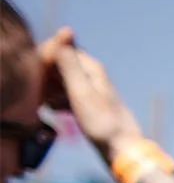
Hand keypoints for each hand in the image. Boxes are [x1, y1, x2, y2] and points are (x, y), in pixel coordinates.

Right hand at [42, 32, 141, 161]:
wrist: (123, 151)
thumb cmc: (102, 123)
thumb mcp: (81, 91)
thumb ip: (70, 64)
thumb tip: (66, 31)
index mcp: (92, 68)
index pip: (60, 49)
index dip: (45, 61)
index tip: (42, 81)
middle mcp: (94, 75)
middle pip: (59, 66)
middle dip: (46, 77)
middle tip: (46, 96)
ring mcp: (93, 91)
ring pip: (62, 82)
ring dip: (50, 90)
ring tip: (49, 105)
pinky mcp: (91, 106)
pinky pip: (67, 97)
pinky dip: (59, 101)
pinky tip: (56, 111)